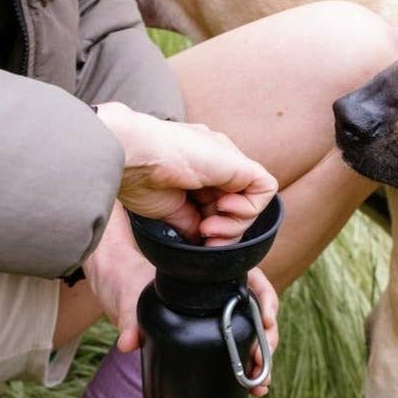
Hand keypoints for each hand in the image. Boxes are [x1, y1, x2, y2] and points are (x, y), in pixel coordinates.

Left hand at [83, 205, 279, 397]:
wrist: (116, 289)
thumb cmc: (126, 281)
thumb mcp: (129, 294)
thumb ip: (130, 317)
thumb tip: (128, 343)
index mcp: (212, 272)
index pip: (253, 280)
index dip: (265, 300)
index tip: (266, 320)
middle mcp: (221, 291)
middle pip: (257, 312)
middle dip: (266, 340)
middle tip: (259, 366)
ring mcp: (218, 313)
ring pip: (252, 333)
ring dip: (261, 359)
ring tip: (259, 385)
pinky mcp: (210, 333)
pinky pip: (236, 346)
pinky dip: (246, 366)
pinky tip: (252, 387)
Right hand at [95, 102, 278, 244]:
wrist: (132, 156)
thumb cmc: (139, 178)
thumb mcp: (169, 211)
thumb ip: (190, 224)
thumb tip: (204, 241)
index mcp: (198, 171)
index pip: (220, 207)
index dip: (217, 228)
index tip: (200, 238)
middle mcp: (216, 164)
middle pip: (239, 206)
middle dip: (228, 231)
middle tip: (206, 236)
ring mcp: (227, 161)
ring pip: (253, 200)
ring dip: (235, 225)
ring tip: (208, 227)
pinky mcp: (237, 162)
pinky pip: (265, 188)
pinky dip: (250, 209)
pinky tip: (224, 210)